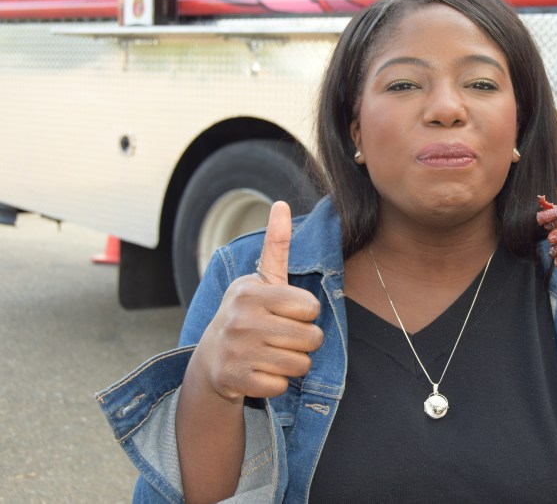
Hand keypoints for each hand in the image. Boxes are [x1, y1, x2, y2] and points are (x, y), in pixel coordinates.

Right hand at [191, 201, 323, 402]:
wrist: (211, 360)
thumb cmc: (248, 315)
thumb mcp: (261, 280)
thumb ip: (277, 245)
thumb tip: (283, 204)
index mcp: (251, 292)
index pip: (311, 308)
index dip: (305, 313)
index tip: (287, 313)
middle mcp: (241, 320)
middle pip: (312, 338)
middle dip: (305, 341)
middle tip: (282, 337)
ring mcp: (237, 351)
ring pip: (301, 364)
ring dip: (293, 363)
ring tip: (272, 353)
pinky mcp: (236, 380)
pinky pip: (283, 385)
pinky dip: (277, 383)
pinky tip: (260, 371)